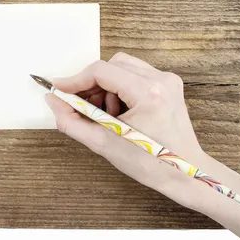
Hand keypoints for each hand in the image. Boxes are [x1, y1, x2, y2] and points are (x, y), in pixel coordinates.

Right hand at [45, 52, 204, 207]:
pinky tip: (118, 113)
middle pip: (111, 65)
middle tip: (81, 108)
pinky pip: (133, 75)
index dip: (75, 80)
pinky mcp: (167, 85)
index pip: (101, 71)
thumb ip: (72, 121)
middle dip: (91, 84)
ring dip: (105, 87)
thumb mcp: (105, 145)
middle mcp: (160, 80)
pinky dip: (118, 89)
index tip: (59, 91)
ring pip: (121, 67)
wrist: (186, 174)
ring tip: (104, 115)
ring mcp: (166, 80)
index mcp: (149, 93)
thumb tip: (54, 101)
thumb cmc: (152, 164)